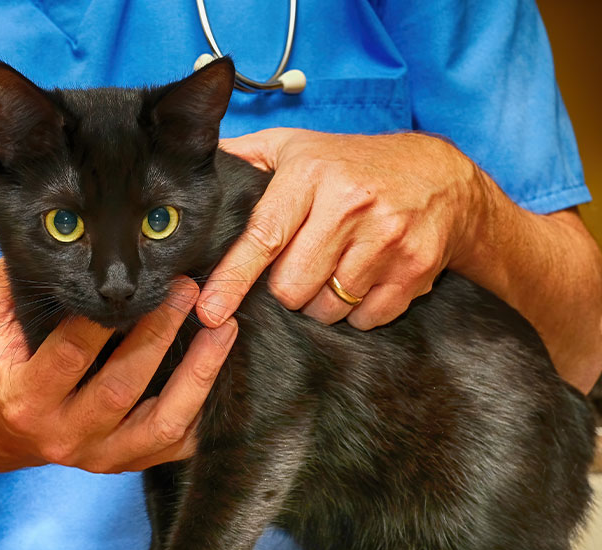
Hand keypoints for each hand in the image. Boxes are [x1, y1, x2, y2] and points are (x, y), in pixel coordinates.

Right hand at [0, 261, 238, 473]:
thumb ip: (8, 282)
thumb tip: (50, 241)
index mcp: (25, 397)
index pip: (69, 355)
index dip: (102, 319)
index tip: (133, 281)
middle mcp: (63, 434)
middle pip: (121, 388)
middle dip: (159, 335)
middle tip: (186, 290)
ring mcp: (98, 456)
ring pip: (160, 424)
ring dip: (197, 375)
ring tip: (223, 331)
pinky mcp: (124, 464)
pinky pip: (175, 445)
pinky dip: (204, 412)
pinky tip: (222, 373)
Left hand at [198, 129, 481, 329]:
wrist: (443, 176)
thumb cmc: (353, 164)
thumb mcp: (297, 146)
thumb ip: (245, 157)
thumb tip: (191, 164)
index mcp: (312, 175)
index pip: (263, 237)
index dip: (233, 279)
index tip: (211, 310)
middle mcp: (350, 206)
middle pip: (291, 286)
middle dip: (285, 289)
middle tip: (298, 266)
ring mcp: (386, 240)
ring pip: (327, 307)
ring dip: (321, 301)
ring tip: (333, 268)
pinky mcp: (414, 269)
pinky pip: (365, 318)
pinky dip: (357, 311)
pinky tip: (362, 279)